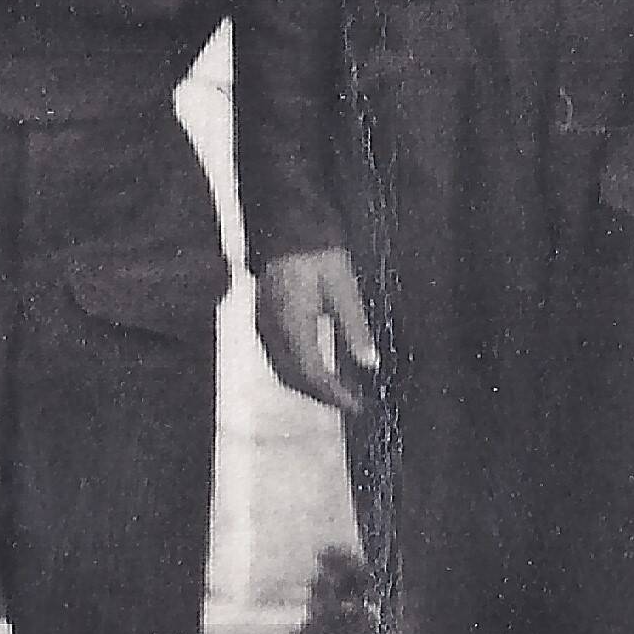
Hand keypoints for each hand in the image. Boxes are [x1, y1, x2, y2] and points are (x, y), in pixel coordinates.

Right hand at [257, 248, 381, 411]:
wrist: (286, 226)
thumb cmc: (319, 253)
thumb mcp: (344, 288)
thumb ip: (355, 329)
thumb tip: (371, 365)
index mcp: (292, 323)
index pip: (311, 373)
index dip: (334, 394)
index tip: (356, 407)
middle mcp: (272, 330)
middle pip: (294, 378)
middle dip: (323, 395)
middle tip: (352, 404)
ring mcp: (263, 325)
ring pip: (283, 371)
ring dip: (310, 386)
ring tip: (340, 391)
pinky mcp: (263, 320)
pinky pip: (277, 358)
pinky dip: (299, 371)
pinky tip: (320, 369)